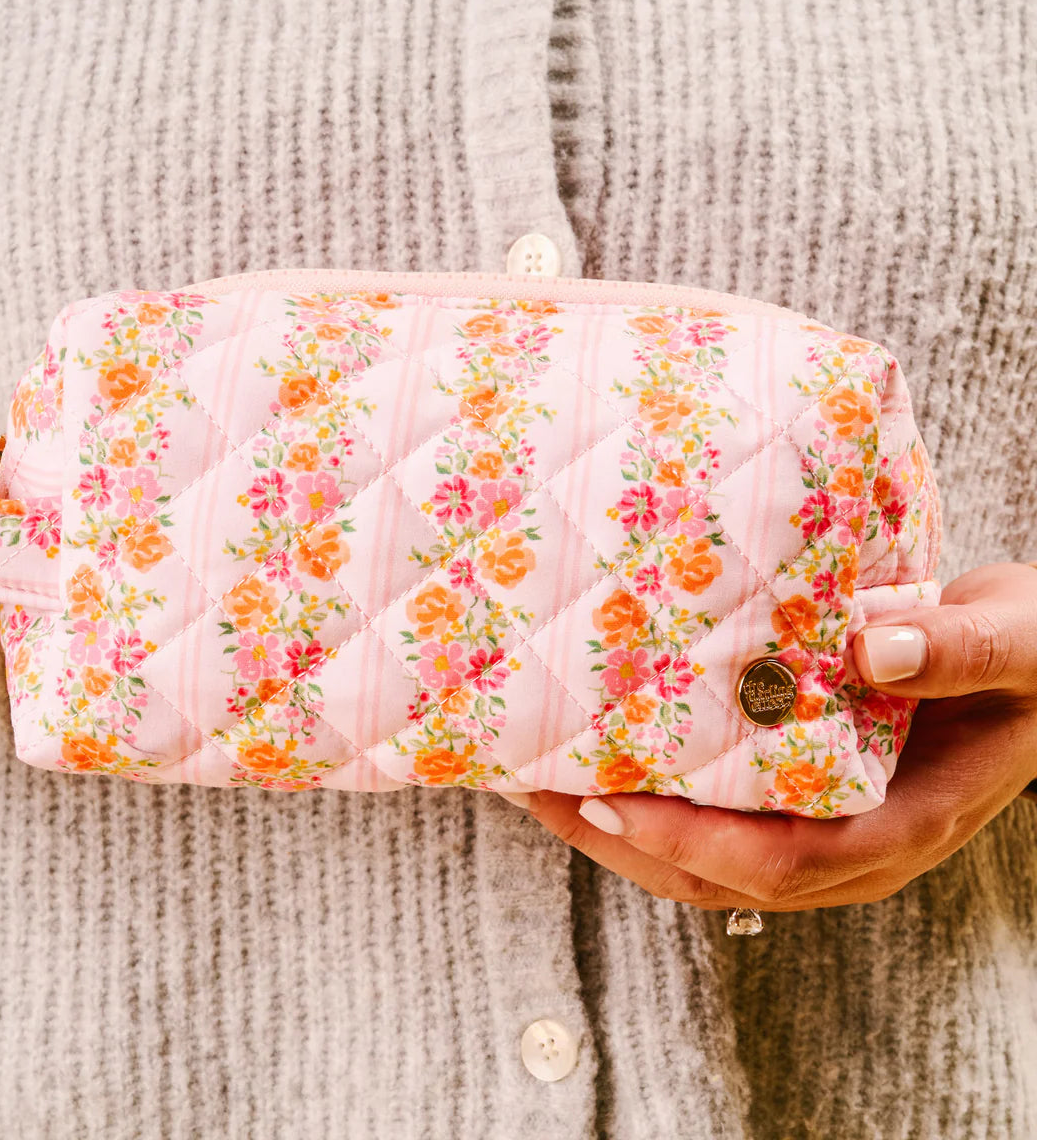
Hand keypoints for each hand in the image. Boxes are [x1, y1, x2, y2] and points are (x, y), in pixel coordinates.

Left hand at [516, 561, 1036, 911]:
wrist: (1035, 666)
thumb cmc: (1035, 661)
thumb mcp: (1023, 644)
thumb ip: (962, 651)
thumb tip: (874, 647)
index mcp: (902, 826)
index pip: (782, 862)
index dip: (692, 844)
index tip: (612, 801)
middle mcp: (851, 844)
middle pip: (716, 876)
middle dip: (620, 843)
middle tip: (533, 789)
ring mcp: (821, 825)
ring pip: (702, 857)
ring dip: (616, 826)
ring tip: (535, 776)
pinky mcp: (799, 792)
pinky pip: (713, 813)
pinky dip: (650, 793)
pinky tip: (597, 749)